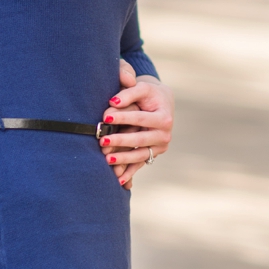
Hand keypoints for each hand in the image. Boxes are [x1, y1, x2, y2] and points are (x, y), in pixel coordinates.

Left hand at [101, 59, 173, 188]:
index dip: (123, 117)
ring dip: (123, 159)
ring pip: (140, 155)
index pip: (140, 118)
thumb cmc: (148, 94)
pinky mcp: (153, 155)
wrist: (161, 103)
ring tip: (106, 158)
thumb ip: (128, 92)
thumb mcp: (141, 88)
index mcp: (164, 117)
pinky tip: (118, 180)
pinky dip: (129, 172)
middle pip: (140, 139)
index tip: (105, 117)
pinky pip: (140, 165)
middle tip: (102, 140)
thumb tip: (113, 102)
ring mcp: (160, 147)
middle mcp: (165, 135)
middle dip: (121, 141)